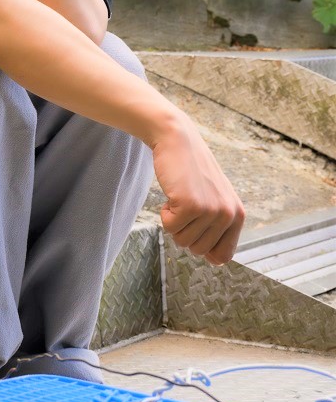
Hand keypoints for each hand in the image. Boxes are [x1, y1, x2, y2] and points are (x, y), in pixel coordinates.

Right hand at [151, 111, 244, 264]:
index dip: (203, 247)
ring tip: (180, 196)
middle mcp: (228, 215)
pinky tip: (172, 193)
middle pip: (198, 250)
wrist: (178, 140)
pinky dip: (164, 213)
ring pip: (182, 241)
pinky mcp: (190, 206)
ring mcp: (210, 211)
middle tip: (186, 204)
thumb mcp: (215, 198)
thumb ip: (220, 227)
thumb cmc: (193, 171)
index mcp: (237, 215)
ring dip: (174, 221)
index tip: (196, 228)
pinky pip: (169, 228)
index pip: (223, 256)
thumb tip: (216, 260)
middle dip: (185, 231)